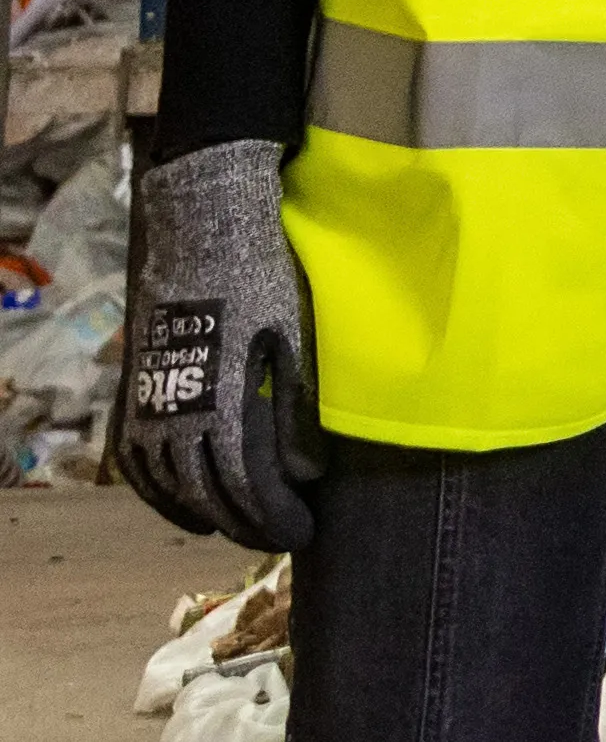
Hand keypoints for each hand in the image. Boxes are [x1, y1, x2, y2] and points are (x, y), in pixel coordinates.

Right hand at [114, 138, 316, 552]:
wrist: (200, 231)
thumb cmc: (262, 280)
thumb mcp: (294, 342)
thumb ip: (297, 412)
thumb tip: (309, 475)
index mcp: (224, 407)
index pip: (247, 488)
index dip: (275, 517)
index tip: (303, 534)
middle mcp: (176, 419)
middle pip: (208, 496)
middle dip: (246, 523)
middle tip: (278, 538)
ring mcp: (147, 408)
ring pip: (168, 487)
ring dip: (201, 513)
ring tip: (234, 527)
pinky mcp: (132, 394)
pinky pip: (136, 463)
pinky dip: (160, 493)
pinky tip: (183, 504)